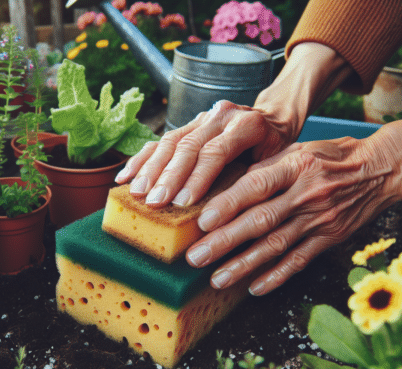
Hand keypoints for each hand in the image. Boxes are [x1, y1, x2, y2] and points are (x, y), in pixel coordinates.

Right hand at [114, 99, 301, 206]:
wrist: (274, 119)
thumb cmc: (277, 151)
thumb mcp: (276, 165)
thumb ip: (255, 183)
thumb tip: (233, 218)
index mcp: (247, 125)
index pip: (216, 151)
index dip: (198, 177)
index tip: (182, 202)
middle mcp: (221, 116)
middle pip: (189, 145)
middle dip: (168, 176)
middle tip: (154, 202)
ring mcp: (202, 117)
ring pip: (170, 141)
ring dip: (150, 169)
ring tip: (136, 192)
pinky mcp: (187, 124)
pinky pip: (159, 140)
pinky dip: (141, 159)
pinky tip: (125, 176)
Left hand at [185, 133, 401, 295]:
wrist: (383, 169)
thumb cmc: (333, 156)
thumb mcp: (300, 149)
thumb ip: (267, 168)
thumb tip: (230, 187)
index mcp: (296, 166)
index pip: (257, 185)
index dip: (229, 204)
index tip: (202, 221)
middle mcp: (307, 194)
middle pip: (261, 221)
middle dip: (225, 242)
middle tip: (195, 257)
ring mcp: (319, 219)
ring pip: (276, 246)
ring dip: (243, 265)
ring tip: (216, 279)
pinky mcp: (330, 238)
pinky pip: (299, 261)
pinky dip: (276, 277)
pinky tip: (254, 288)